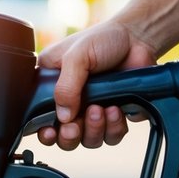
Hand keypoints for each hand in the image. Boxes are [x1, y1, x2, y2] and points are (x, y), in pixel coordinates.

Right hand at [36, 20, 159, 150]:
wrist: (138, 38)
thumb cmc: (103, 39)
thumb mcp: (76, 56)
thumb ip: (65, 86)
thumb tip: (63, 117)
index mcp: (52, 85)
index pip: (40, 117)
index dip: (45, 130)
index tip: (51, 131)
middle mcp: (71, 102)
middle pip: (64, 136)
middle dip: (70, 135)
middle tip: (76, 125)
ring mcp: (92, 110)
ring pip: (89, 139)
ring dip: (94, 130)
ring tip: (101, 108)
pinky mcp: (114, 115)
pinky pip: (112, 136)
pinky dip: (114, 127)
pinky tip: (116, 108)